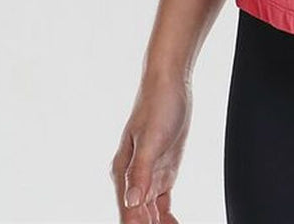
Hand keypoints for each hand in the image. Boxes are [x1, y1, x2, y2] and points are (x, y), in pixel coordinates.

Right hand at [110, 71, 191, 223]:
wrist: (169, 84)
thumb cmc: (157, 105)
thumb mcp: (151, 138)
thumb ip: (141, 172)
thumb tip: (132, 202)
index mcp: (124, 173)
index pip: (129, 213)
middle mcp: (133, 179)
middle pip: (138, 217)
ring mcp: (148, 176)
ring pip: (149, 214)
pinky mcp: (163, 172)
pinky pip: (161, 204)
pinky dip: (165, 218)